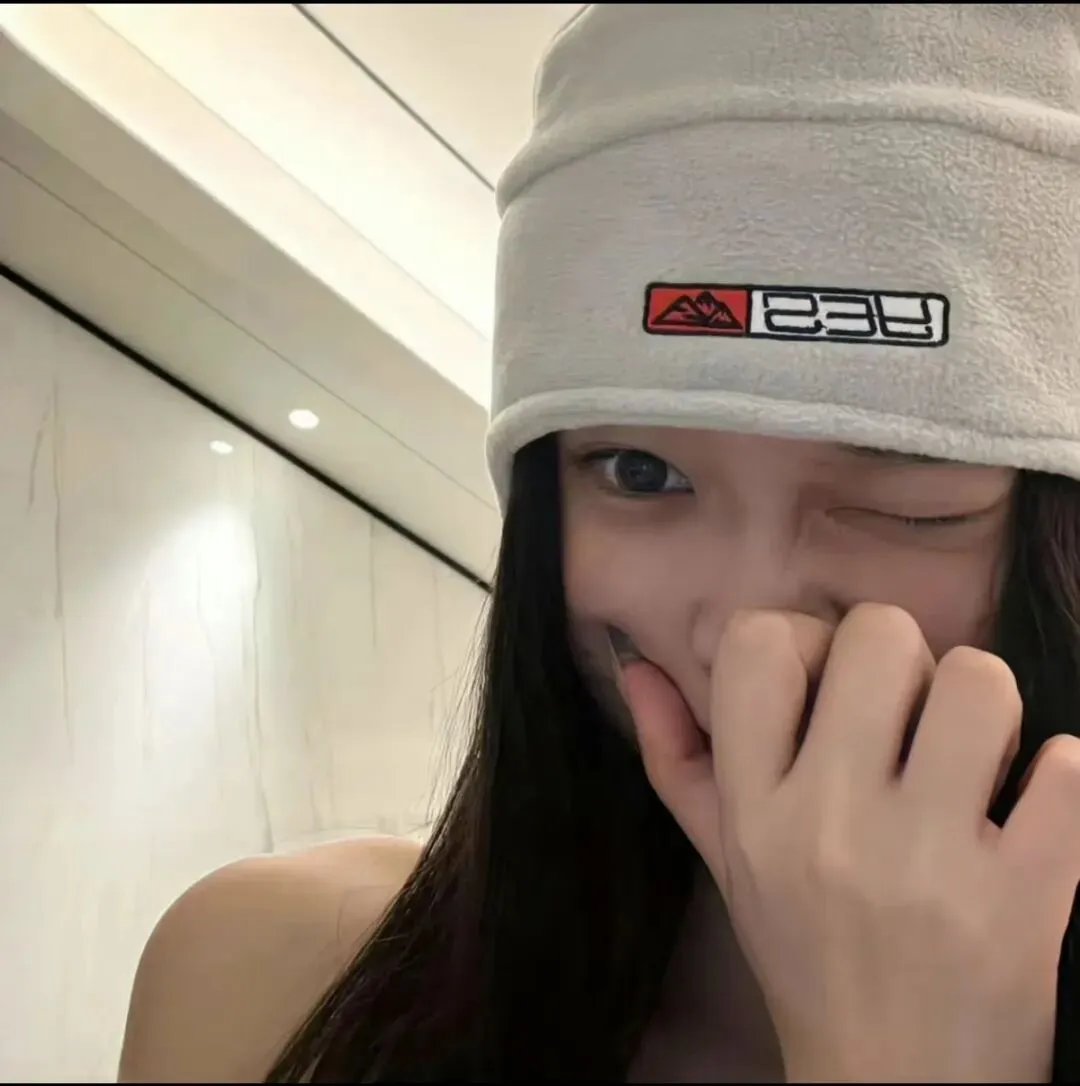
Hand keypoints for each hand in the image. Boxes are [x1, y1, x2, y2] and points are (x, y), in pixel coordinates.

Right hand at [622, 603, 1079, 1082]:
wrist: (890, 1083)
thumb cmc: (801, 953)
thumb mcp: (725, 856)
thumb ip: (674, 755)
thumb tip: (636, 664)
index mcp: (755, 809)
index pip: (760, 645)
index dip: (802, 635)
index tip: (824, 677)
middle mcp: (832, 823)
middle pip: (880, 636)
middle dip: (902, 659)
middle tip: (906, 716)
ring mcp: (932, 861)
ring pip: (980, 682)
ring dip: (983, 704)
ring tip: (972, 753)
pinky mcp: (1027, 899)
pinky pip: (1068, 770)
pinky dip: (1059, 774)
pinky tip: (1030, 807)